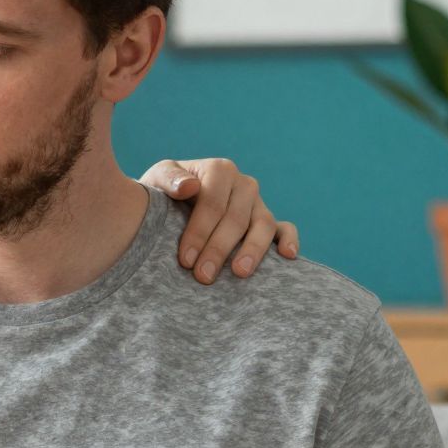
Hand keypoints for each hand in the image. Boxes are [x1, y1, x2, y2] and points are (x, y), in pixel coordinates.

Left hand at [140, 158, 301, 282]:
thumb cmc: (164, 195)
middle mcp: (243, 185)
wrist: (172, 207)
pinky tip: (287, 256)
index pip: (213, 203)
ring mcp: (259, 204)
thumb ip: (169, 179)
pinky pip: (285, 229)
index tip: (185, 260)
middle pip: (236, 218)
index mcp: (219, 171)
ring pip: (264, 224)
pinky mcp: (270, 223)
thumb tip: (189, 186)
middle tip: (203, 276)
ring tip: (239, 273)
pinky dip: (290, 240)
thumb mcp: (158, 180)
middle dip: (219, 249)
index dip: (199, 231)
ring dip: (253, 250)